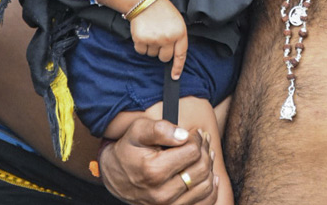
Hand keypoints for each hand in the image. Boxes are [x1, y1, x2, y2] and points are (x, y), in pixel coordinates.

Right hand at [100, 119, 216, 204]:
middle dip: (205, 150)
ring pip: (206, 186)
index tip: (194, 133)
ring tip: (205, 154)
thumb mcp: (137, 131)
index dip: (196, 138)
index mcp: (154, 170)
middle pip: (201, 168)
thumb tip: (184, 135)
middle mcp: (163, 193)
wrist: (115, 177)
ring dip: (210, 167)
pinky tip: (208, 175)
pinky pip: (205, 202)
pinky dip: (211, 188)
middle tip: (203, 140)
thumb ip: (159, 129)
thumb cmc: (128, 150)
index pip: (192, 151)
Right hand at [128, 0, 186, 79]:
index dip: (177, 67)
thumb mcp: (176, 21)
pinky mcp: (141, 39)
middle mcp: (168, 38)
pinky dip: (140, 45)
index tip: (175, 76)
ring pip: (151, 54)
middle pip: (164, 57)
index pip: (180, 55)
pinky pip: (141, 50)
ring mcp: (154, 39)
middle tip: (157, 38)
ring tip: (150, 31)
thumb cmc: (161, 11)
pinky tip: (142, 33)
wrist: (144, 0)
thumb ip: (178, 37)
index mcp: (179, 33)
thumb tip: (174, 55)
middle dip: (160, 51)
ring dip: (150, 46)